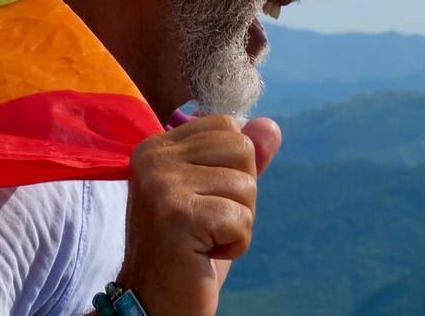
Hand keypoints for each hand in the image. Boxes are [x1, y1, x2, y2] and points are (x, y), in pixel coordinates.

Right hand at [118, 114, 281, 314]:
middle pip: (242, 149)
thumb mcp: (218, 196)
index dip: (233, 169)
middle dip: (240, 195)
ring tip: (204, 240)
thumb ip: (242, 159)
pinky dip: (236, 244)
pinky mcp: (176, 215)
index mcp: (158, 146)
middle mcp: (153, 158)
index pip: (227, 126)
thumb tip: (272, 126)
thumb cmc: (189, 250)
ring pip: (246, 184)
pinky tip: (204, 255)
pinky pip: (242, 218)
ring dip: (238, 222)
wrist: (155, 303)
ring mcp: (161, 184)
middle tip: (207, 224)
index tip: (204, 202)